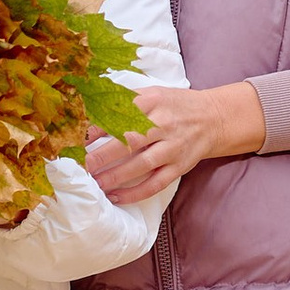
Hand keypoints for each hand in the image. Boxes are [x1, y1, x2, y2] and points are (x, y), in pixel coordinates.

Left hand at [85, 80, 266, 206]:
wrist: (214, 117)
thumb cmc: (175, 105)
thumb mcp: (153, 93)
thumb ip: (124, 100)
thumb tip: (87, 109)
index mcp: (153, 101)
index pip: (119, 114)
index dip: (96, 127)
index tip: (75, 138)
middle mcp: (164, 123)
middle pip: (130, 140)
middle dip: (102, 154)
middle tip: (80, 165)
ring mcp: (174, 147)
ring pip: (142, 164)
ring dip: (116, 176)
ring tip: (94, 183)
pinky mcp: (180, 166)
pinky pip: (157, 183)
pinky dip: (136, 193)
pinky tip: (116, 197)